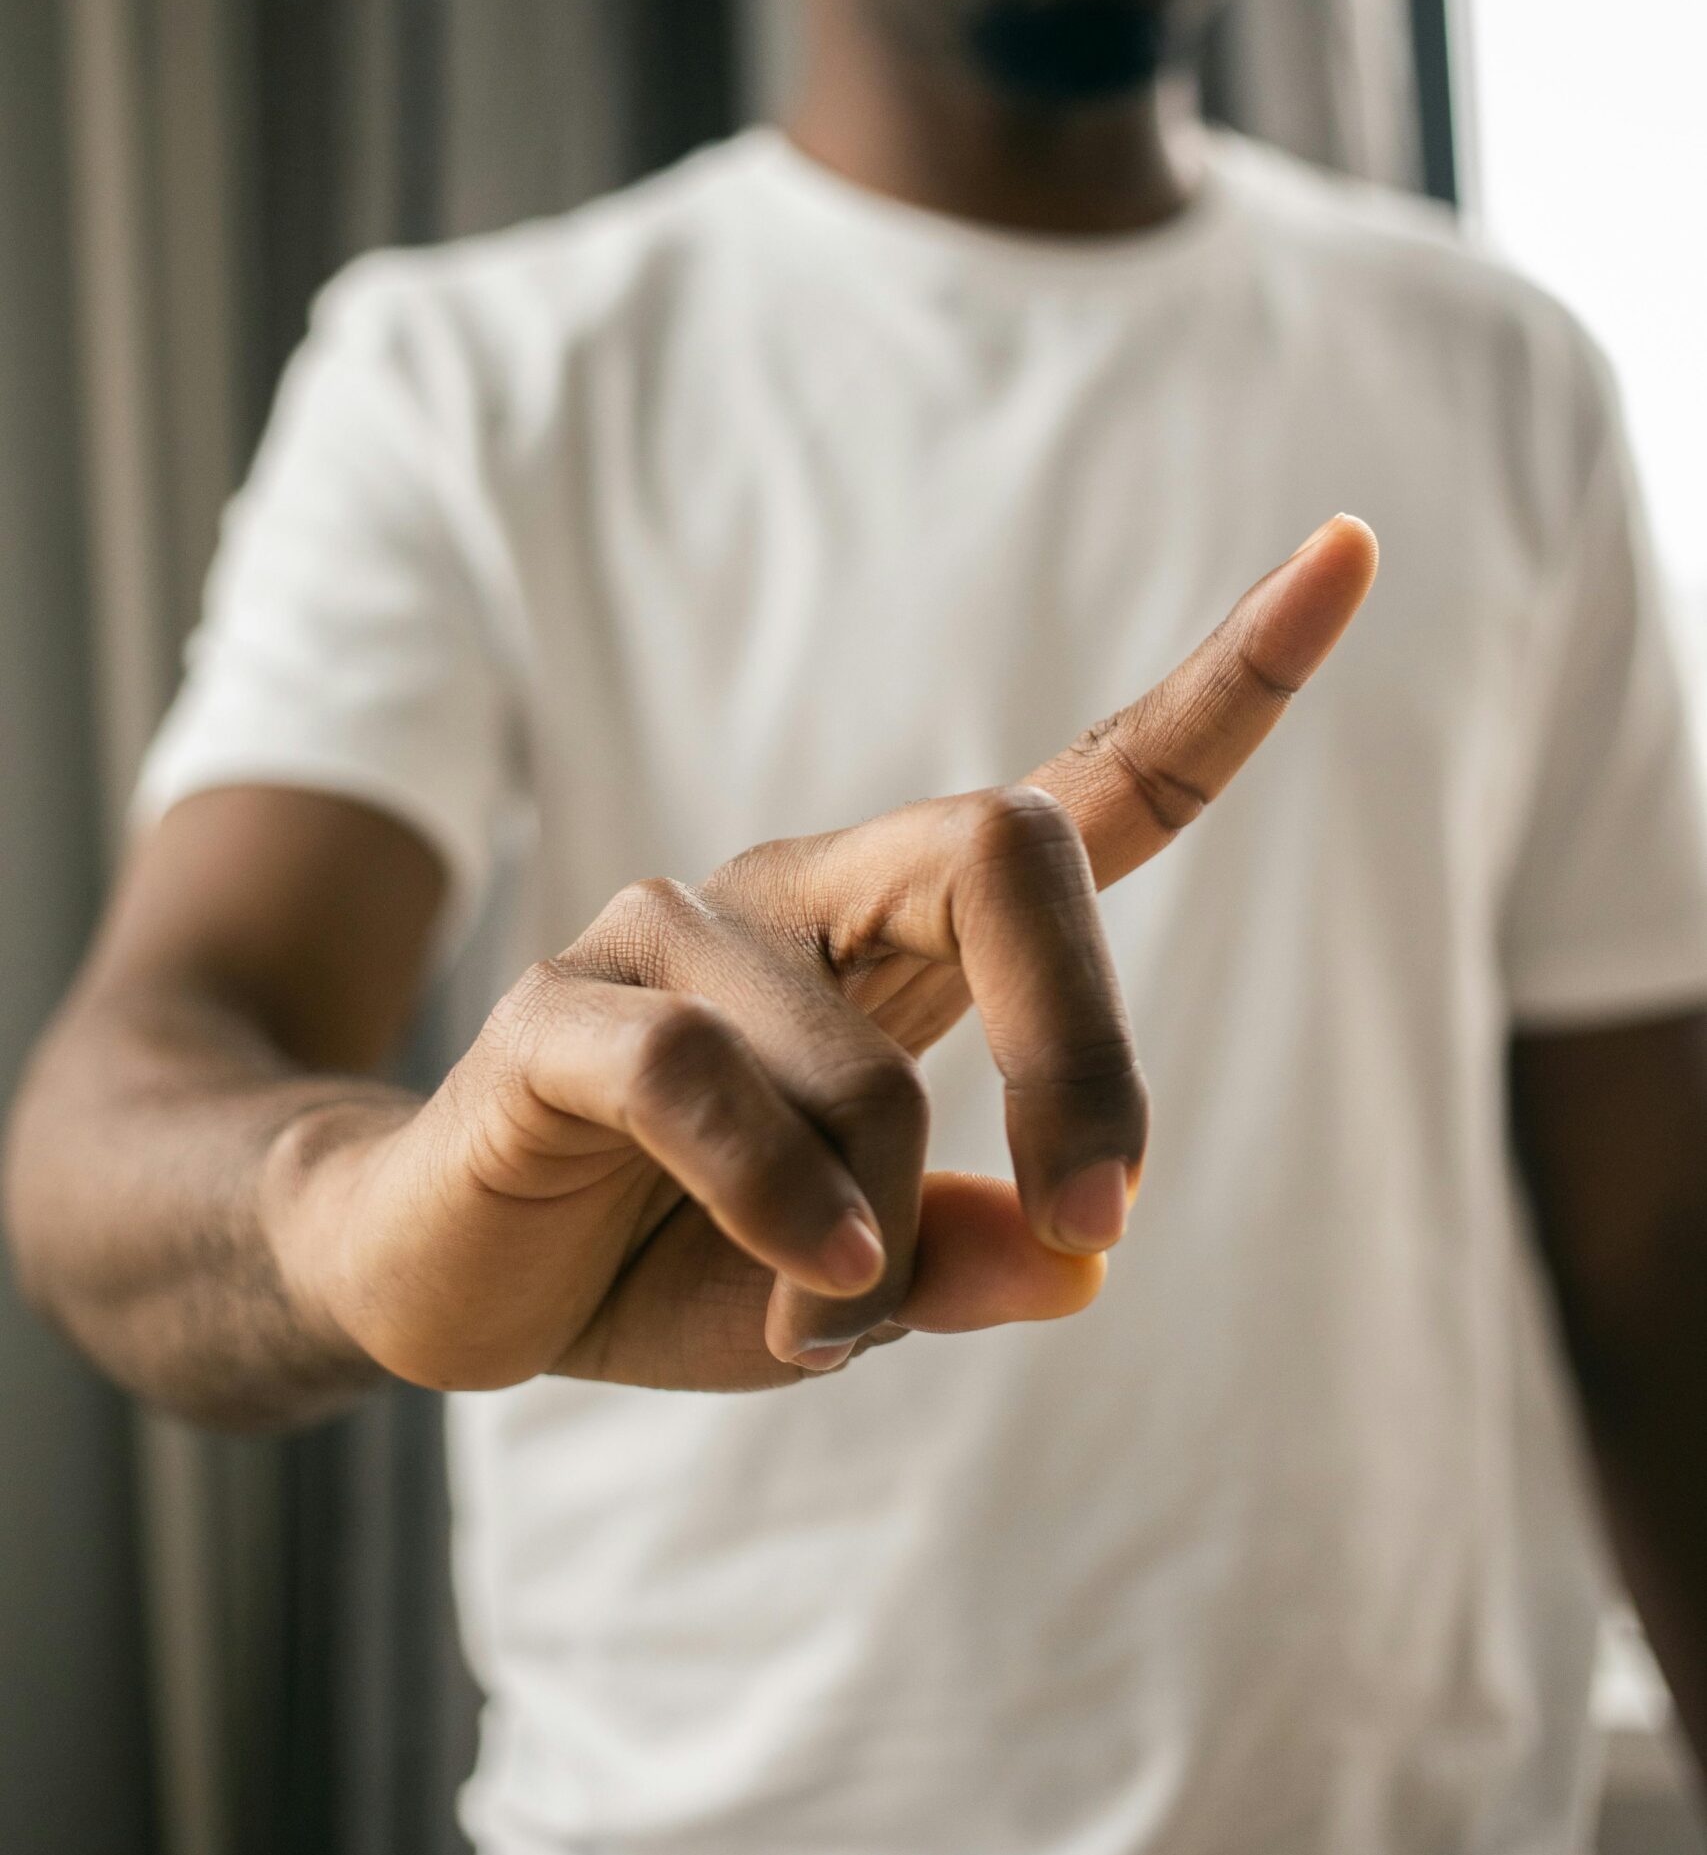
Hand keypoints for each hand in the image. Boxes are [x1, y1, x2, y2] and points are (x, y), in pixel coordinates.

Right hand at [273, 518, 1375, 1391]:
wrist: (442, 1276)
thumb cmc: (673, 1255)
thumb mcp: (860, 1287)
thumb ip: (968, 1261)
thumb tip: (1082, 1262)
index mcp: (906, 940)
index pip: (1091, 783)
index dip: (1231, 676)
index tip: (1356, 545)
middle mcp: (804, 894)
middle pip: (1002, 849)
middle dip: (1083, 1049)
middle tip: (1105, 1216)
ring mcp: (673, 930)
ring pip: (858, 1056)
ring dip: (869, 1229)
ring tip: (815, 1308)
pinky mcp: (562, 1005)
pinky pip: (704, 1081)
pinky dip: (780, 1201)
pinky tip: (804, 1286)